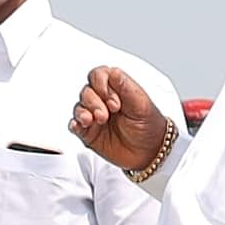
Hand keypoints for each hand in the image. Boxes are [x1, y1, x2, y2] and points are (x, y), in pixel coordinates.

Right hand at [69, 65, 173, 180]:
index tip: (115, 101)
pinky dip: (75, 124)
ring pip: (79, 107)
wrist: (150, 152)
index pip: (99, 76)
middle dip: (94, 102)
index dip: (102, 85)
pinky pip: (74, 125)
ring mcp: (95, 117)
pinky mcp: (89, 133)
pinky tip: (82, 126)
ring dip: (85, 113)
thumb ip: (125, 87)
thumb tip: (113, 72)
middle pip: (86, 91)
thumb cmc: (150, 127)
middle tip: (108, 114)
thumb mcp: (142, 104)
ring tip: (98, 121)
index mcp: (117, 90)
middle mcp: (104, 101)